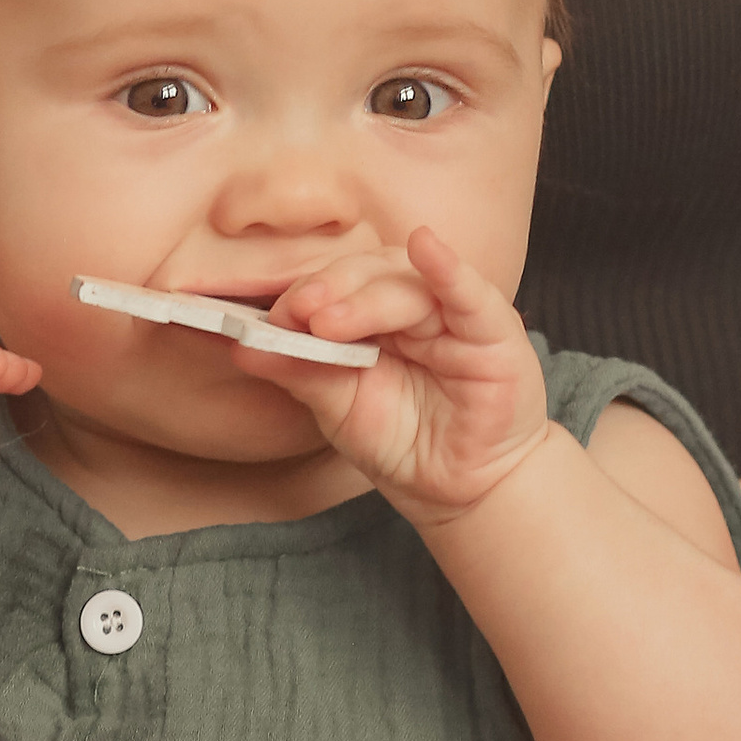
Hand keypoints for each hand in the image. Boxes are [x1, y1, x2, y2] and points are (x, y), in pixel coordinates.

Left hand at [264, 225, 550, 526]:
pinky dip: (449, 269)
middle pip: (369, 273)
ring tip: (327, 323)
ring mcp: (455, 315)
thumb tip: (243, 347)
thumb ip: (299, 370)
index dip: (302, 294)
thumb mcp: (339, 407)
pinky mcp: (497, 333)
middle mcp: (414, 304)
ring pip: (407, 285)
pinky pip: (471, 294)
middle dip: (328, 288)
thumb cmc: (404, 441)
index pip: (336, 284)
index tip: (262, 319)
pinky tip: (426, 247)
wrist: (460, 493)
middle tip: (295, 312)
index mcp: (374, 313)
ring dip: (365, 297)